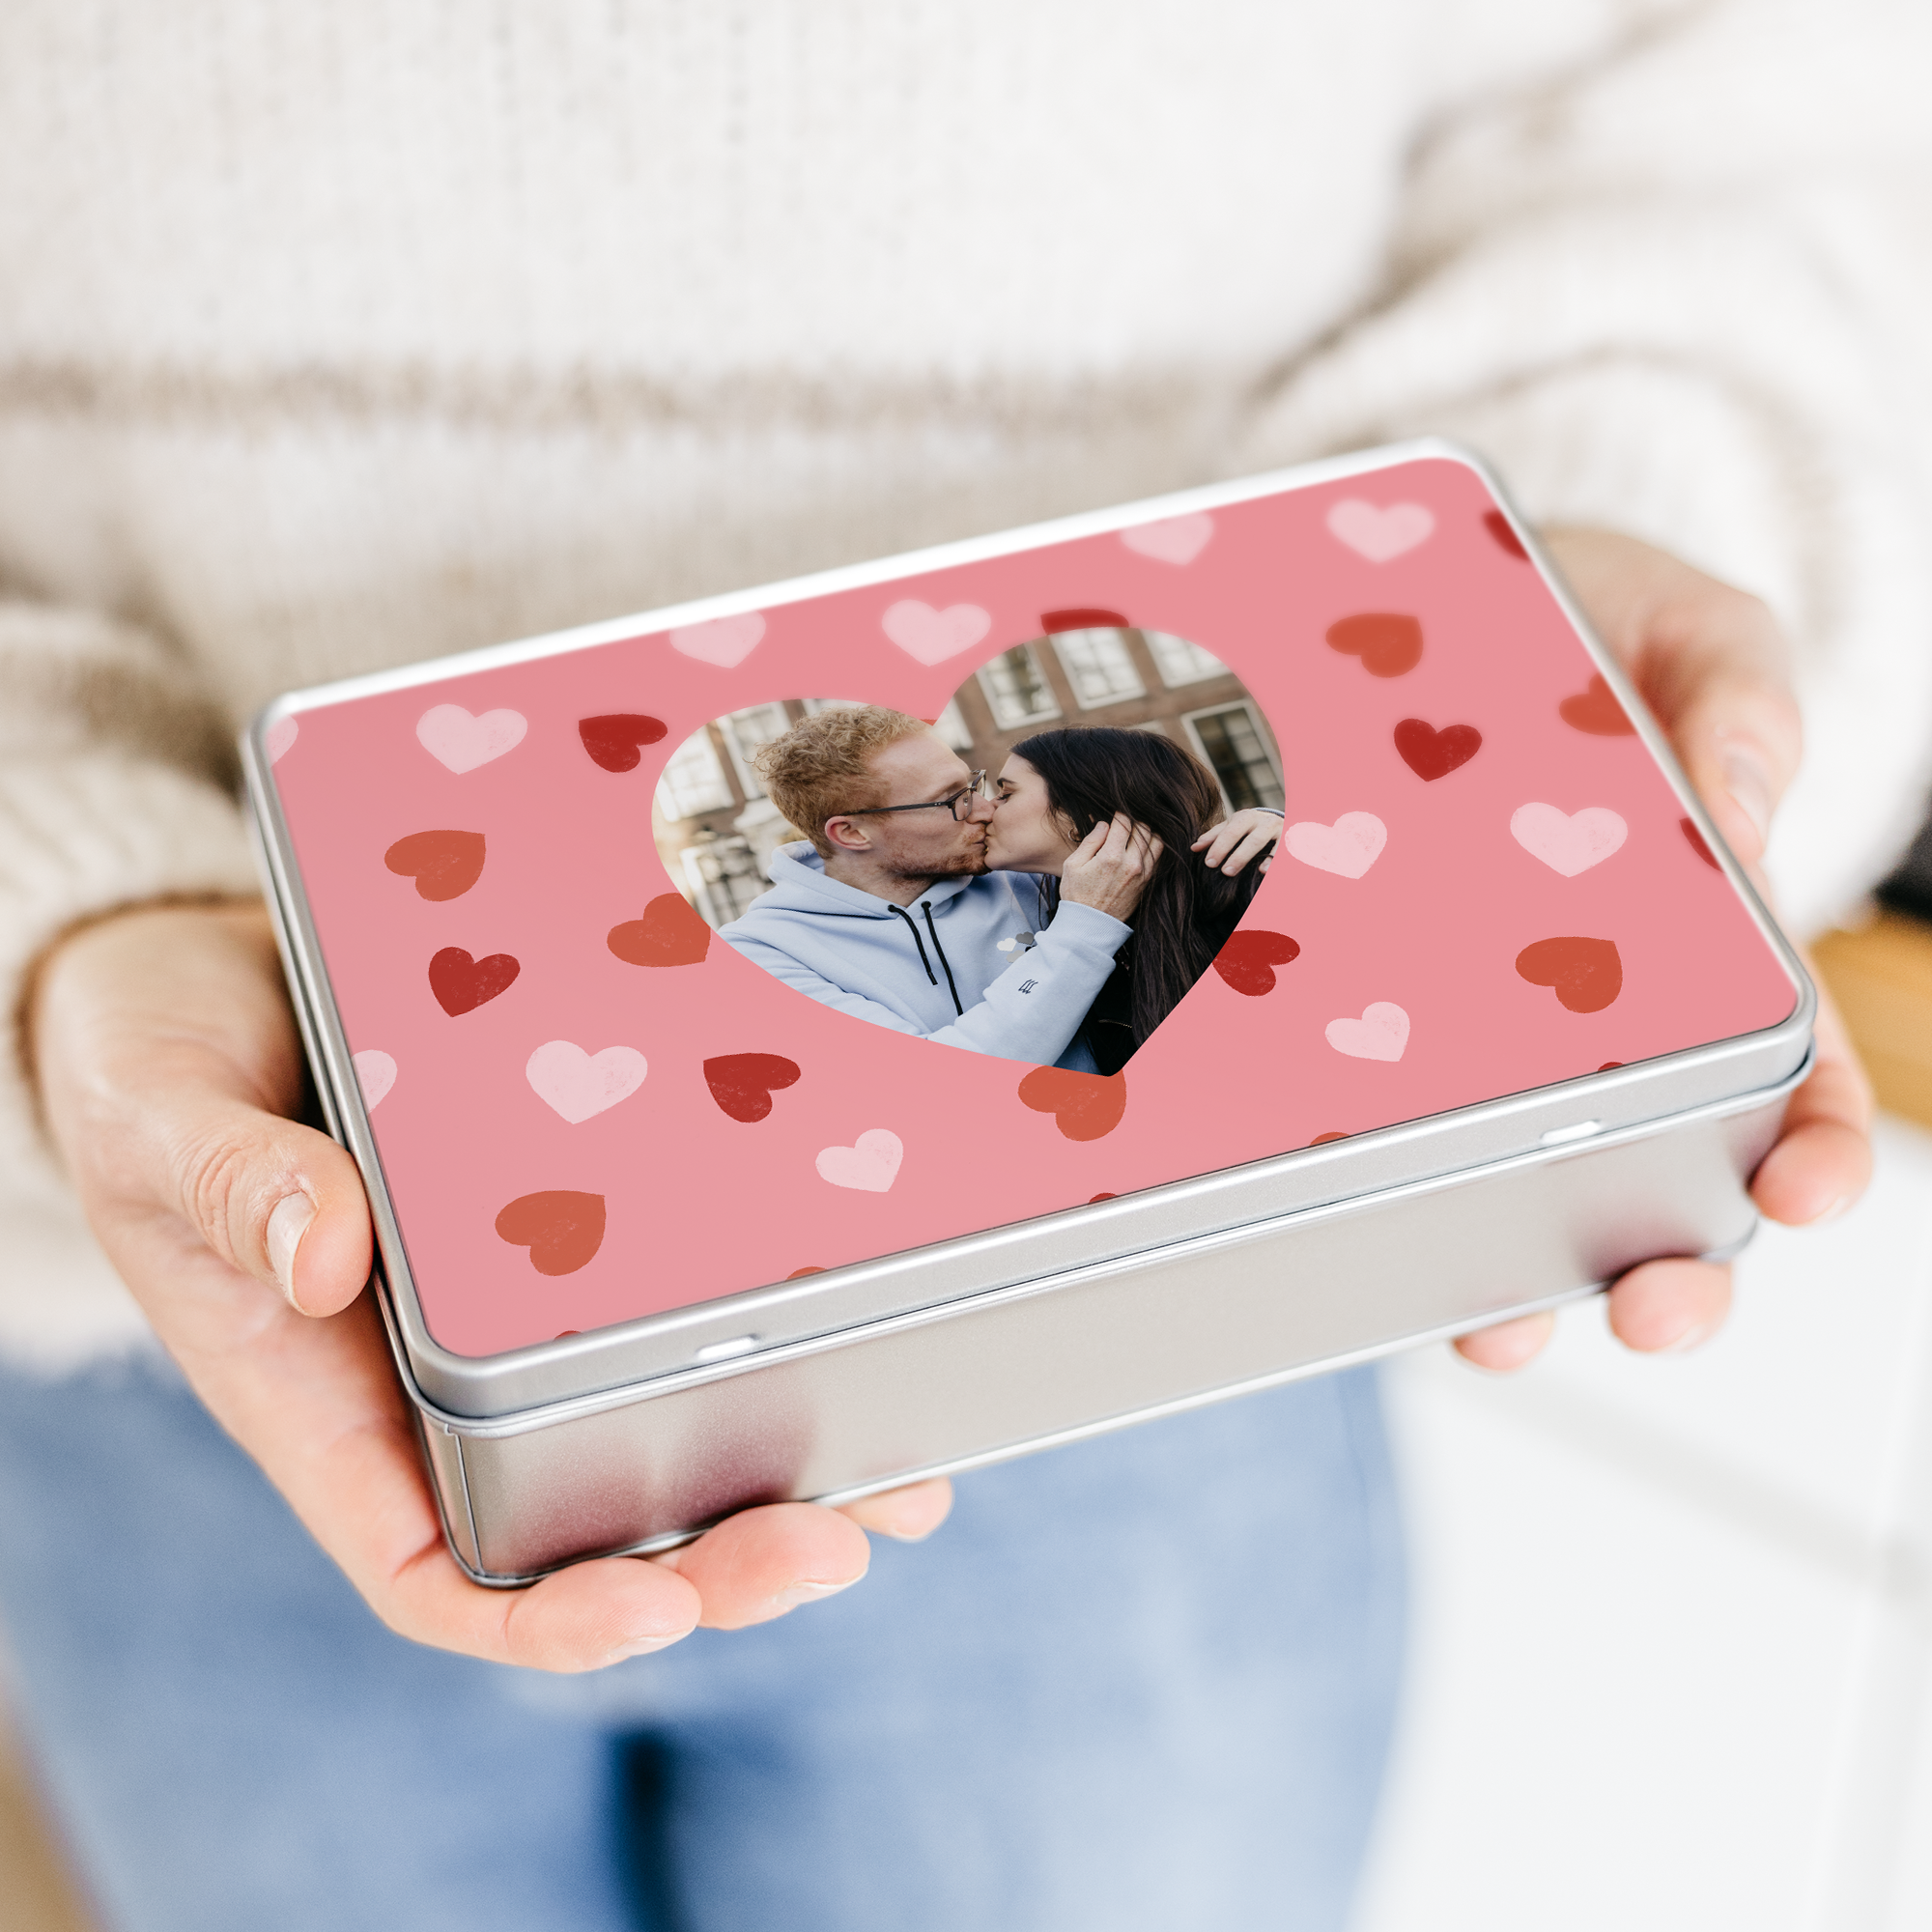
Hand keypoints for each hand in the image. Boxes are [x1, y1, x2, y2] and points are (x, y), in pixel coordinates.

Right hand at [28, 902, 951, 1671]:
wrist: (206, 976)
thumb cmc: (159, 1070)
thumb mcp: (164, 1122)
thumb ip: (229, 1187)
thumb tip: (327, 1257)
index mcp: (331, 1409)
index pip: (439, 1576)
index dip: (550, 1623)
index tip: (657, 1609)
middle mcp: (441, 1385)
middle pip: (591, 1529)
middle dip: (719, 1558)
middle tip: (846, 1532)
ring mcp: (518, 1311)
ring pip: (661, 1433)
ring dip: (785, 1470)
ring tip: (906, 1474)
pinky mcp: (576, 1224)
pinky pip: (682, 1298)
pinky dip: (777, 1333)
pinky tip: (872, 1323)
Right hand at [1058, 815, 1163, 921]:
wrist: (1091, 925)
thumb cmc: (1077, 895)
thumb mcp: (1073, 865)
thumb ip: (1091, 841)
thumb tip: (1104, 824)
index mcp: (1110, 856)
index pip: (1124, 822)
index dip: (1120, 813)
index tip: (1115, 812)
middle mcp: (1131, 863)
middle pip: (1142, 828)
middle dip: (1134, 820)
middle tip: (1126, 820)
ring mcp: (1143, 873)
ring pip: (1155, 839)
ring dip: (1147, 831)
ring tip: (1136, 830)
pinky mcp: (1148, 881)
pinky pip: (1158, 855)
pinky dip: (1154, 845)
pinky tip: (1144, 843)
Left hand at [1191, 809, 1281, 876]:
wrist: (1279, 822)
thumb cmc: (1249, 828)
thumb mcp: (1233, 828)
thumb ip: (1214, 836)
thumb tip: (1194, 848)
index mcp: (1246, 817)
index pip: (1231, 832)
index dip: (1220, 847)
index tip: (1209, 863)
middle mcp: (1265, 822)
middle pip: (1252, 839)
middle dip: (1239, 856)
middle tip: (1225, 872)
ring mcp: (1281, 831)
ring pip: (1273, 845)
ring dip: (1262, 859)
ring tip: (1255, 872)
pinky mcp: (1292, 841)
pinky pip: (1285, 852)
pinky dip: (1276, 861)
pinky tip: (1266, 872)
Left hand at [1455, 528, 1873, 1371]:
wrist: (1458, 616)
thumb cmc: (1602, 630)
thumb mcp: (1697, 634)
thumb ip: (1742, 703)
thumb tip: (1747, 812)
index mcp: (1722, 950)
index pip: (1794, 1077)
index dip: (1812, 1149)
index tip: (1806, 1187)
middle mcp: (1618, 1023)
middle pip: (1667, 1180)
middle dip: (1676, 1267)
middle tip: (1652, 1306)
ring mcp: (1499, 1039)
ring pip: (1526, 1192)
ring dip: (1524, 1275)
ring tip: (1496, 1326)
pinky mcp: (1391, 1027)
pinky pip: (1392, 1122)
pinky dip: (1387, 1186)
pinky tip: (1354, 1222)